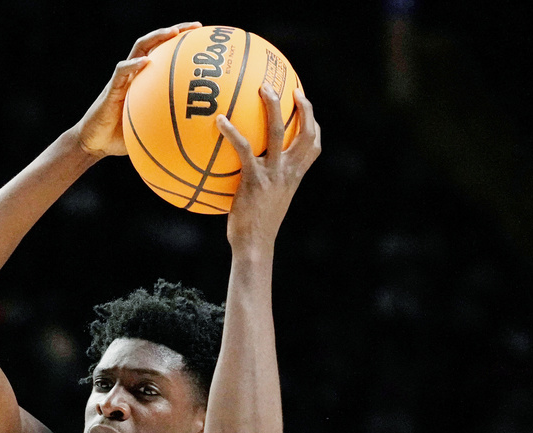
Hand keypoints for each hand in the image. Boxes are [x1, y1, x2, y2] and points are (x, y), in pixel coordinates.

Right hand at [74, 22, 200, 157]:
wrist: (95, 143)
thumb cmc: (123, 138)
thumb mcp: (152, 131)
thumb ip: (170, 127)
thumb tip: (197, 136)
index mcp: (146, 81)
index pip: (164, 54)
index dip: (182, 44)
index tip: (202, 37)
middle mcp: (135, 74)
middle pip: (155, 43)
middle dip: (175, 31)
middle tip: (195, 27)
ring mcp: (122, 79)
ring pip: (138, 49)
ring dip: (155, 38)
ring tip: (172, 32)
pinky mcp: (111, 89)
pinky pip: (121, 72)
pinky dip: (133, 65)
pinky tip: (145, 61)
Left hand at [217, 86, 320, 253]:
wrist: (254, 245)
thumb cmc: (255, 227)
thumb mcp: (266, 203)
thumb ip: (263, 184)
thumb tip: (244, 173)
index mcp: (294, 176)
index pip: (313, 146)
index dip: (314, 124)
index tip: (306, 107)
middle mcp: (289, 172)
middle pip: (306, 132)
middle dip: (303, 107)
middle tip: (291, 87)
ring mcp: (273, 174)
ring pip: (278, 132)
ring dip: (272, 106)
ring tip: (263, 87)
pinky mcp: (254, 179)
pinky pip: (243, 148)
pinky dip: (232, 132)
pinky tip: (219, 120)